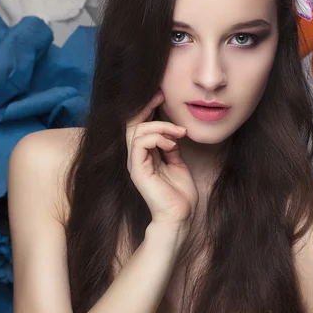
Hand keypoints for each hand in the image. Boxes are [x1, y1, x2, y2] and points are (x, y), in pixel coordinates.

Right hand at [126, 91, 198, 229]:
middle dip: (146, 108)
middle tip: (161, 98)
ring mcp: (135, 164)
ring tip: (178, 132)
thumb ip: (171, 147)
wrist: (179, 216)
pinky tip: (171, 144)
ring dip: (160, 126)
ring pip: (137, 131)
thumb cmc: (179, 194)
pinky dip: (157, 138)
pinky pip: (140, 143)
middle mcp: (136, 158)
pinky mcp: (137, 170)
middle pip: (133, 124)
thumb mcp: (178, 163)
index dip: (147, 110)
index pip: (140, 126)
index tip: (161, 97)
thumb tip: (173, 133)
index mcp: (145, 156)